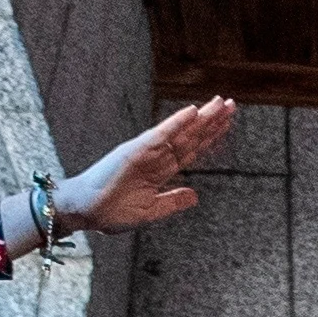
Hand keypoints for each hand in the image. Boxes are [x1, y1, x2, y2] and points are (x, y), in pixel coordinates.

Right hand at [48, 97, 237, 238]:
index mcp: (159, 171)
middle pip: (190, 137)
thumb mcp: (151, 211)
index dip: (209, 138)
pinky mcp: (134, 151)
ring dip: (201, 117)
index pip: (191, 150)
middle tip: (232, 105)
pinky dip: (176, 123)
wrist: (85, 212)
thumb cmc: (111, 212)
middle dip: (212, 122)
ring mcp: (146, 152)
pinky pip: (159, 135)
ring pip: (180, 132)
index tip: (226, 126)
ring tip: (222, 103)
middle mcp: (155, 157)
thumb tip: (196, 195)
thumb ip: (173, 202)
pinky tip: (192, 112)